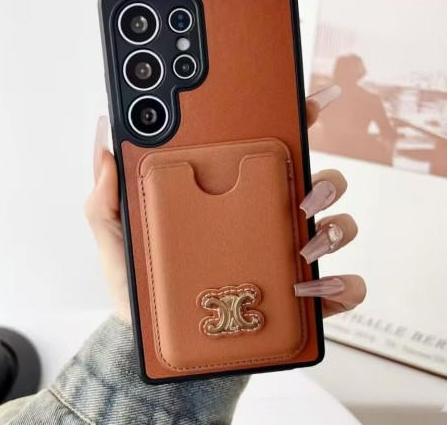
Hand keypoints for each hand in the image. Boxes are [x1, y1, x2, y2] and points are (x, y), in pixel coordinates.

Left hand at [85, 85, 365, 321]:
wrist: (149, 344)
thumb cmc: (139, 288)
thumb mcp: (117, 240)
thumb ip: (108, 199)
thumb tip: (108, 153)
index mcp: (229, 200)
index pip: (267, 155)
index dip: (294, 125)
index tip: (308, 107)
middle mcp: (263, 222)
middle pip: (315, 186)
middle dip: (326, 182)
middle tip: (304, 194)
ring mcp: (282, 260)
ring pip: (334, 229)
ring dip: (335, 230)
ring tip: (306, 245)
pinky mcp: (295, 301)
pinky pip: (336, 290)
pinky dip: (343, 287)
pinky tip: (320, 291)